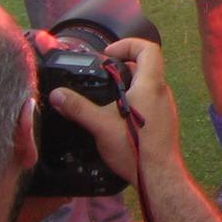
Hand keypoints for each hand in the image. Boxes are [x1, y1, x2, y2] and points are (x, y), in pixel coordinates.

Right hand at [46, 38, 179, 188]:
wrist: (159, 177)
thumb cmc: (135, 148)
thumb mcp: (100, 126)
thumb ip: (78, 108)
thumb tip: (56, 94)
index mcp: (151, 85)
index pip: (148, 49)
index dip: (128, 44)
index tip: (108, 55)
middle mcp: (162, 92)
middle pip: (146, 66)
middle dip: (122, 66)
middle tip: (101, 76)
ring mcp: (166, 107)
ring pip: (148, 84)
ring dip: (128, 84)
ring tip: (105, 97)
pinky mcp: (164, 121)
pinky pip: (149, 100)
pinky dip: (134, 100)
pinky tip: (116, 117)